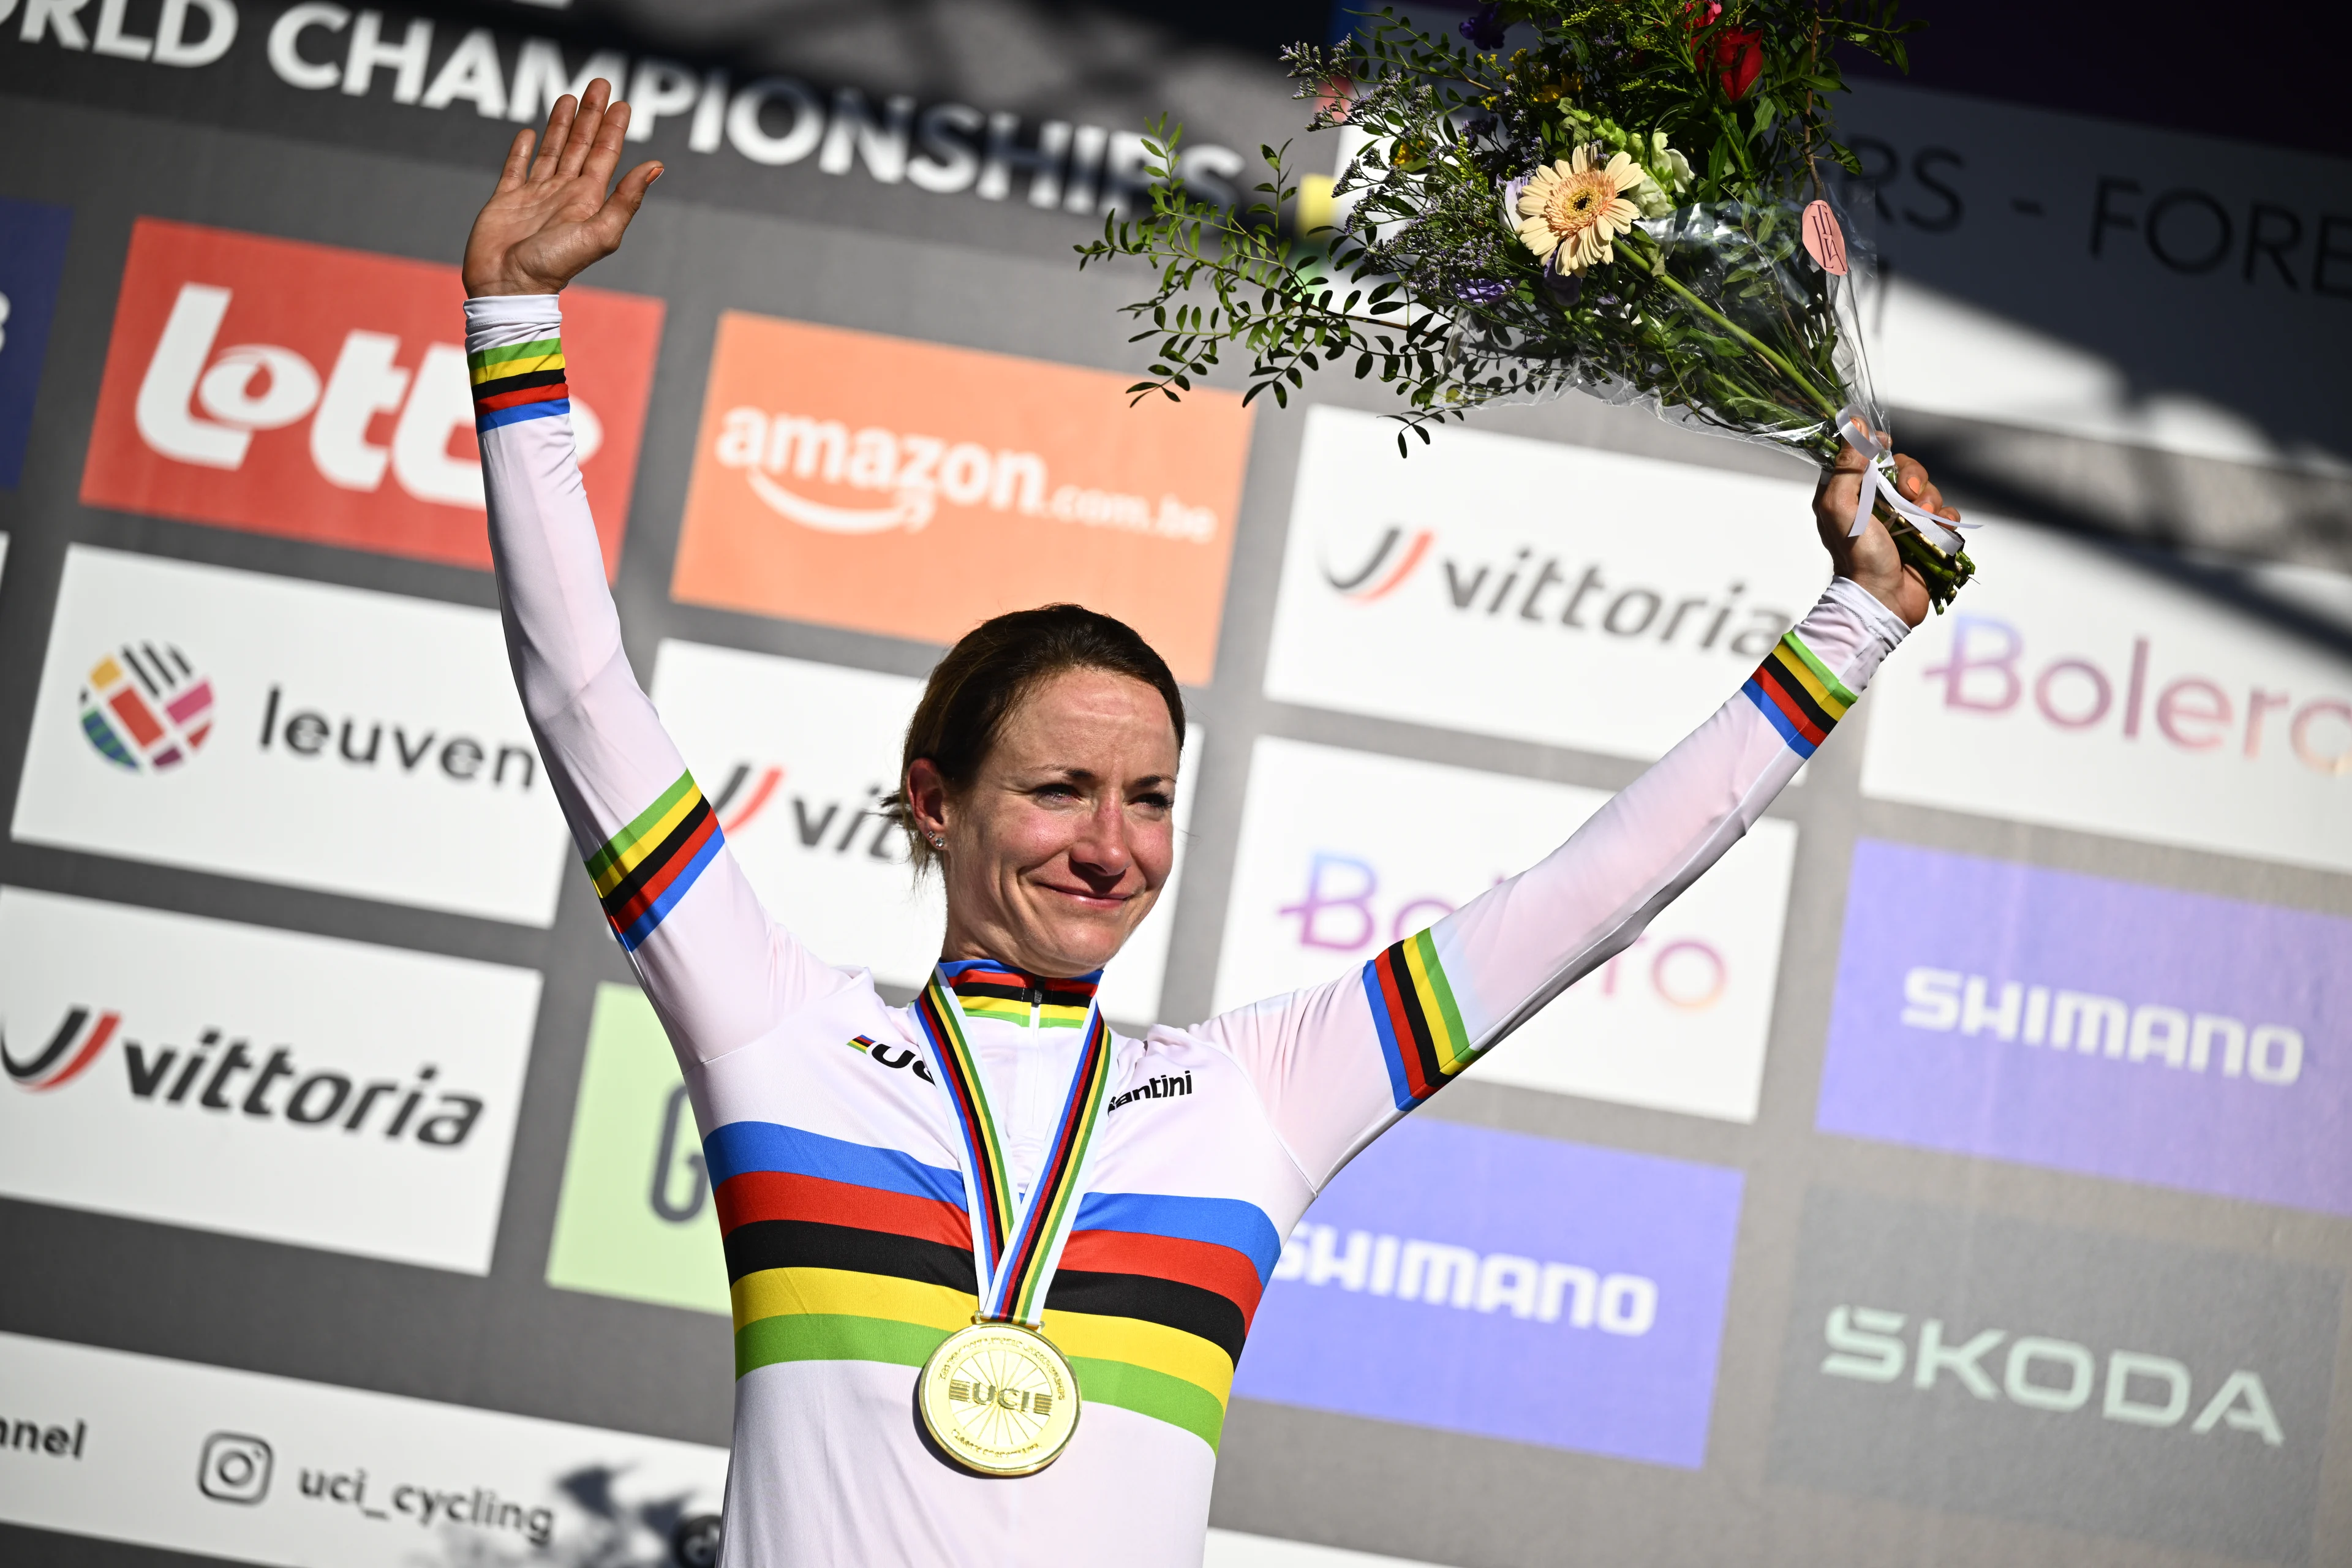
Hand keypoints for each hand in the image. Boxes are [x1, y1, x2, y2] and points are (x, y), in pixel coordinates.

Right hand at [461, 78, 660, 296]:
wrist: (509, 287)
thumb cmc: (554, 266)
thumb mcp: (600, 233)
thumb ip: (626, 199)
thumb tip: (657, 166)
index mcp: (588, 200)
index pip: (605, 155)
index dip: (614, 128)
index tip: (623, 103)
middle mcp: (564, 194)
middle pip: (580, 145)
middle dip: (591, 115)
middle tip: (600, 84)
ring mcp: (535, 196)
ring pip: (552, 150)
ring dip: (561, 124)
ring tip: (570, 98)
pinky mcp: (506, 200)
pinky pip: (516, 168)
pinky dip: (522, 150)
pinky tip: (529, 133)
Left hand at [1813, 435, 1954, 628]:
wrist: (1884, 599)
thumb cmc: (1857, 556)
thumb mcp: (1841, 507)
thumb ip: (1847, 466)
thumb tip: (1855, 424)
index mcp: (1850, 494)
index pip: (1869, 455)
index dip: (1880, 448)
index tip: (1886, 449)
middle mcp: (1876, 502)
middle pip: (1905, 468)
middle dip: (1912, 477)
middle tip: (1908, 495)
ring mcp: (1903, 518)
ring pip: (1928, 489)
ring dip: (1928, 502)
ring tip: (1919, 521)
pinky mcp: (1927, 534)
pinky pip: (1946, 513)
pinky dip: (1944, 520)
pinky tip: (1933, 533)